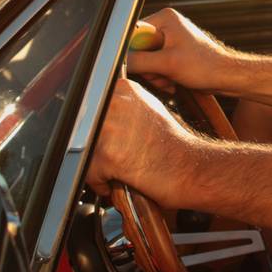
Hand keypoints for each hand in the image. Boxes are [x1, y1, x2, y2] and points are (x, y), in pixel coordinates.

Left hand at [84, 77, 196, 201]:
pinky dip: (101, 183)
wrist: (189, 167)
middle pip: (82, 128)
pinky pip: (89, 173)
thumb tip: (97, 109)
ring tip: (119, 168)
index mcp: (123, 89)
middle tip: (115, 155)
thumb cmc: (171, 143)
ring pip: (83, 151)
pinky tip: (120, 179)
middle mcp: (114, 102)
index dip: (95, 127)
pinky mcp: (107, 154)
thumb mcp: (148, 109)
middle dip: (93, 146)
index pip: (89, 106)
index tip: (107, 138)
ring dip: (96, 165)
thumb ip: (122, 104)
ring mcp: (109, 127)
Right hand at [126, 8, 239, 93]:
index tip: (141, 67)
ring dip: (155, 76)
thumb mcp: (166, 64)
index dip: (133, 54)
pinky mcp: (172, 54)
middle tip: (162, 75)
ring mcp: (169, 40)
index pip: (132, 35)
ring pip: (145, 62)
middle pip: (137, 50)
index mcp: (164, 18)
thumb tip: (116, 62)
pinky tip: (172, 83)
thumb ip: (139, 61)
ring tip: (170, 80)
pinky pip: (155, 67)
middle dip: (148, 68)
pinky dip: (161, 78)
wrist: (226, 77)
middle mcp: (165, 26)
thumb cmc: (205, 66)